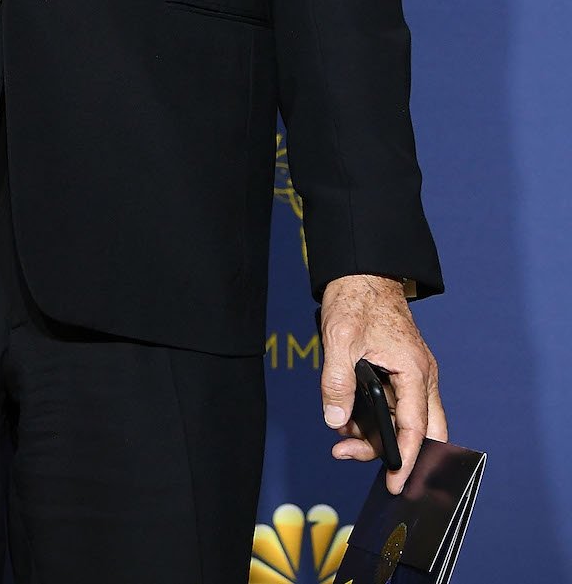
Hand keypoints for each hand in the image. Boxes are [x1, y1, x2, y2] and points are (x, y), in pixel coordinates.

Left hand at [319, 273, 446, 494]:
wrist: (361, 272)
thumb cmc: (356, 299)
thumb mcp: (340, 339)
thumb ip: (337, 382)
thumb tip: (336, 422)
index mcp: (414, 371)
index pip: (417, 428)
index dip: (407, 460)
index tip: (395, 484)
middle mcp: (419, 377)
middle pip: (420, 432)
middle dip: (390, 452)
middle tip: (354, 456)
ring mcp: (410, 375)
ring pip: (402, 421)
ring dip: (373, 432)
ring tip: (339, 433)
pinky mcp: (398, 371)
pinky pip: (391, 405)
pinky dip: (370, 415)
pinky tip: (345, 414)